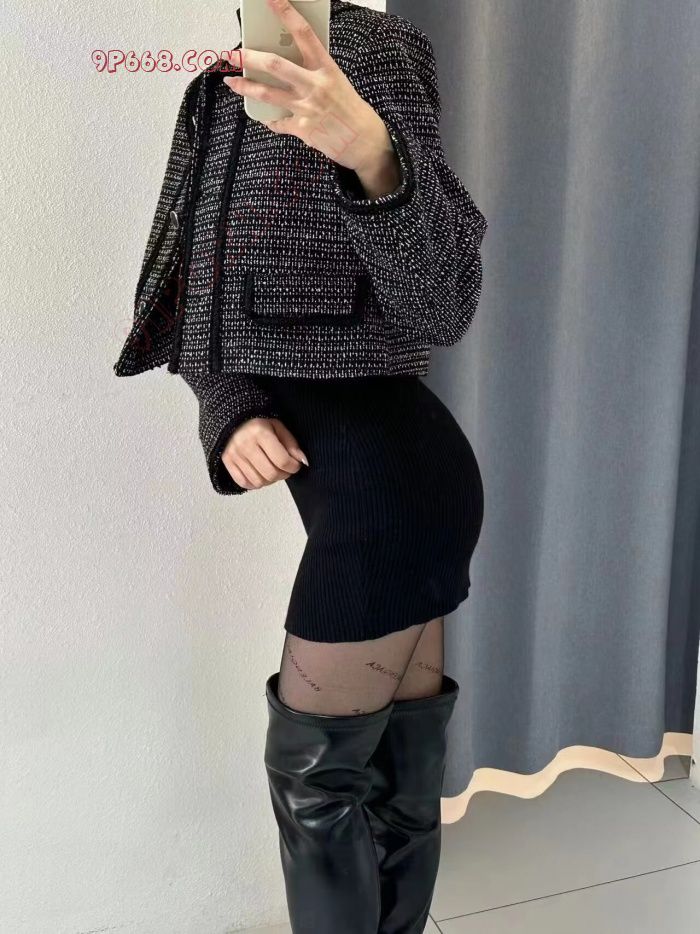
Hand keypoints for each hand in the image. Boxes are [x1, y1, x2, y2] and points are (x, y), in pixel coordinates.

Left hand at [222, 0, 400, 196]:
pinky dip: (270, 119)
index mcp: (325, 67)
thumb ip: (312, 70)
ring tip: (232, 82)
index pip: (303, 33)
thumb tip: (284, 62)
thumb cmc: (349, 108)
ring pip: (268, 94)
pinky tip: (265, 116)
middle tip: (230, 54)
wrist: (364, 141)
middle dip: (248, 58)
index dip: (285, 12)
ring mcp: (307, 108)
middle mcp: (315, 85)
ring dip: (246, 87)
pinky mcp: (303, 129)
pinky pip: (278, 122)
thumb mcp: (335, 80)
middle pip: (275, 65)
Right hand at [222, 416, 308, 490]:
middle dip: (283, 475)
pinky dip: (255, 484)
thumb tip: (302, 460)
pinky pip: (244, 483)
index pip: (282, 460)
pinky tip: (260, 475)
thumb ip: (291, 444)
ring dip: (270, 480)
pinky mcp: (227, 463)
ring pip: (258, 482)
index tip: (295, 465)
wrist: (232, 422)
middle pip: (271, 474)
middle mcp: (246, 445)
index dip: (293, 467)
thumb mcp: (278, 427)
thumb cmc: (258, 425)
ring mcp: (235, 455)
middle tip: (286, 469)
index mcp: (260, 432)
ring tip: (273, 471)